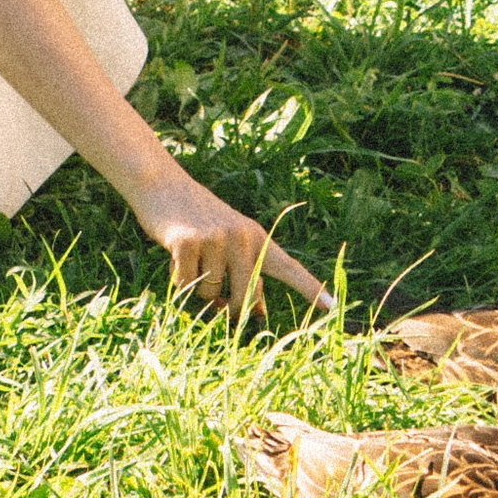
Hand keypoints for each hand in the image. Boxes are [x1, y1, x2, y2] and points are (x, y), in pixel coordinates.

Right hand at [134, 152, 332, 323]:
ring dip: (197, 290)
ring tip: (192, 261)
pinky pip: (186, 286)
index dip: (310, 289)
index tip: (334, 308)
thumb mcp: (230, 243)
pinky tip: (175, 257)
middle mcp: (242, 237)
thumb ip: (247, 272)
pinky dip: (178, 280)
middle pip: (243, 299)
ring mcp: (215, 238)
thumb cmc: (199, 221)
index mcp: (257, 237)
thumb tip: (258, 313)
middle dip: (229, 308)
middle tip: (217, 302)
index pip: (288, 268)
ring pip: (210, 295)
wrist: (163, 184)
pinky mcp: (188, 242)